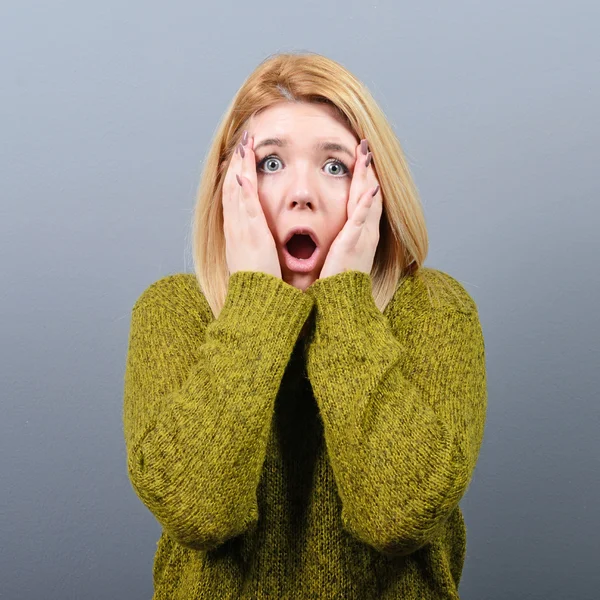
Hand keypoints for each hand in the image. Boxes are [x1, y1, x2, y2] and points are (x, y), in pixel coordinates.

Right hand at [222, 131, 281, 278]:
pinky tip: (243, 176)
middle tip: (243, 139)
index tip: (243, 155)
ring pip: (236, 193)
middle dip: (238, 163)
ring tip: (244, 145)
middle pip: (233, 187)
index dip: (238, 173)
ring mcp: (241, 231)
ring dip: (240, 168)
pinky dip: (243, 192)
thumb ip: (257, 243)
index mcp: (238, 231)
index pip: (235, 195)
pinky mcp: (251, 238)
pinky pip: (245, 210)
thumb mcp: (256, 258)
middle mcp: (236, 227)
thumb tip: (258, 236)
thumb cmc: (258, 283)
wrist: (254, 302)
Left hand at [319, 139, 382, 278]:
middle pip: (369, 194)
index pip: (364, 200)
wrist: (343, 304)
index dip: (364, 178)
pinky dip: (366, 204)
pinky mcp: (353, 245)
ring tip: (366, 155)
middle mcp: (365, 232)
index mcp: (360, 234)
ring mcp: (362, 238)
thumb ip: (342, 242)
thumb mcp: (342, 256)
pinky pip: (360, 221)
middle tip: (366, 146)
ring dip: (368, 177)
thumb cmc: (339, 282)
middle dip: (368, 170)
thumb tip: (339, 234)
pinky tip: (369, 190)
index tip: (362, 159)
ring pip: (367, 201)